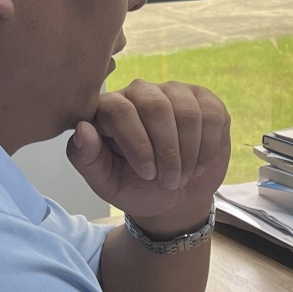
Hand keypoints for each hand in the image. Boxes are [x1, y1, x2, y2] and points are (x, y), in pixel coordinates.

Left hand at [68, 80, 230, 233]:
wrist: (175, 199)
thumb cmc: (135, 188)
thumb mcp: (106, 182)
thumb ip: (86, 158)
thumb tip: (82, 128)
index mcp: (110, 108)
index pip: (120, 109)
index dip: (137, 144)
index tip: (147, 174)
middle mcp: (141, 92)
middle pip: (155, 106)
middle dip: (166, 150)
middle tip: (168, 181)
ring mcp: (174, 92)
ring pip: (186, 112)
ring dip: (188, 152)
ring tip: (182, 175)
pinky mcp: (204, 101)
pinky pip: (210, 115)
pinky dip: (207, 147)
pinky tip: (199, 163)